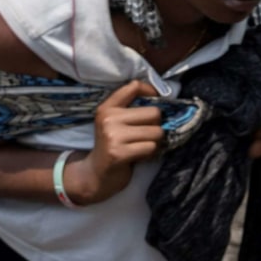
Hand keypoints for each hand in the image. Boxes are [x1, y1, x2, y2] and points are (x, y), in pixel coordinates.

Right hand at [71, 79, 166, 204]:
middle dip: (155, 126)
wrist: (96, 174)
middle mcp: (108, 119)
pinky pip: (151, 147)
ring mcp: (113, 136)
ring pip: (156, 131)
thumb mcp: (116, 122)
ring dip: (154, 142)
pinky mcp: (119, 153)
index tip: (156, 99)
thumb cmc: (114, 144)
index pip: (134, 86)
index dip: (152, 90)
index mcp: (107, 108)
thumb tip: (164, 94)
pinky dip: (150, 153)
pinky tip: (138, 156)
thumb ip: (133, 107)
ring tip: (140, 146)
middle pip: (155, 113)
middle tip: (143, 136)